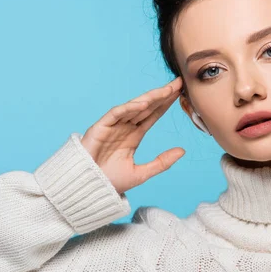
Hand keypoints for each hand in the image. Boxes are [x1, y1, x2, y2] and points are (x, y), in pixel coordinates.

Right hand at [80, 77, 185, 194]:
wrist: (88, 188)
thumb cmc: (110, 181)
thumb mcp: (142, 173)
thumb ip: (162, 162)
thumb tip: (182, 151)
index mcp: (134, 135)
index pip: (153, 115)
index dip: (166, 104)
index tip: (180, 93)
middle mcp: (124, 127)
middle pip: (146, 107)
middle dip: (162, 95)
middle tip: (178, 83)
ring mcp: (113, 126)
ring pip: (134, 107)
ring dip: (150, 98)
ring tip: (166, 90)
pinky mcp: (100, 127)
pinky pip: (116, 113)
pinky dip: (129, 107)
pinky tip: (143, 103)